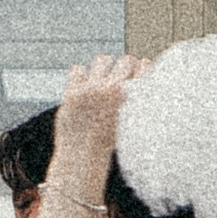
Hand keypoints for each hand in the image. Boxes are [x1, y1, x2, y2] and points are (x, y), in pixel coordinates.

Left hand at [53, 52, 141, 186]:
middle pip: (125, 60)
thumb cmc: (108, 143)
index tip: (139, 73)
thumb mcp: (129, 121)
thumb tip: (137, 78)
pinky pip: (78, 69)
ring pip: (103, 60)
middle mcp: (112, 90)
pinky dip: (81, 76)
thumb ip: (133, 100)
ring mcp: (90, 89)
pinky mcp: (72, 91)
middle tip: (119, 80)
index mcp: (130, 99)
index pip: (144, 67)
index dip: (142, 68)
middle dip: (124, 68)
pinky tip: (84, 89)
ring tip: (101, 81)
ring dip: (104, 68)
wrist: (83, 157)